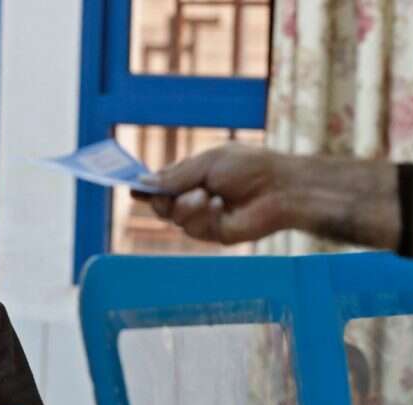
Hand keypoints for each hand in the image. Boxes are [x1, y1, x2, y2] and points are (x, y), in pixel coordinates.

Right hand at [133, 143, 296, 245]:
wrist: (280, 187)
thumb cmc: (249, 167)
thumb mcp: (207, 163)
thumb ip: (175, 176)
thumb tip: (142, 182)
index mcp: (193, 177)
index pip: (161, 185)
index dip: (146, 187)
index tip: (132, 188)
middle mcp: (195, 198)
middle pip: (161, 207)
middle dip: (162, 200)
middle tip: (171, 194)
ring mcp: (205, 218)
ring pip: (174, 220)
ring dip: (187, 206)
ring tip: (207, 196)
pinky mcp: (215, 234)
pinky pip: (194, 230)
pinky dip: (204, 216)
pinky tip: (220, 206)